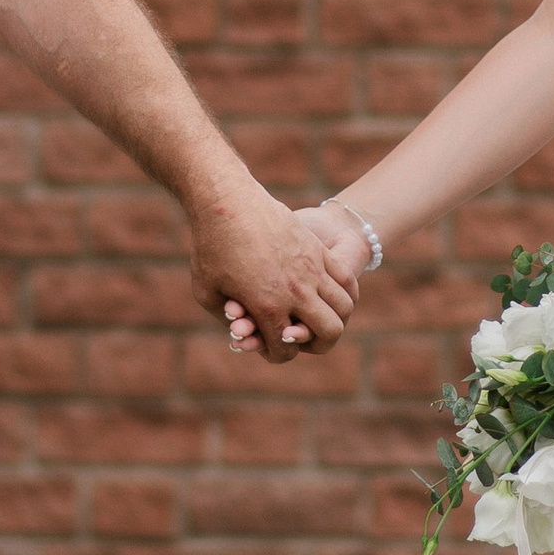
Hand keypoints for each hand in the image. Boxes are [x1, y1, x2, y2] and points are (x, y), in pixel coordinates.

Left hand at [193, 185, 357, 361]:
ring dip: (333, 318)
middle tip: (302, 338)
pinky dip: (344, 294)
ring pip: (344, 308)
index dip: (277, 354)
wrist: (228, 200)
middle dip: (317, 344)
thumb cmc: (211, 246)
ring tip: (318, 317)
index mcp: (267, 306)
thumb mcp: (206, 291)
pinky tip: (331, 296)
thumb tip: (242, 332)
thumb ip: (227, 319)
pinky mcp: (318, 250)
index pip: (285, 350)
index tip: (270, 346)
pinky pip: (347, 280)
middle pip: (329, 333)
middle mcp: (296, 290)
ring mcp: (311, 268)